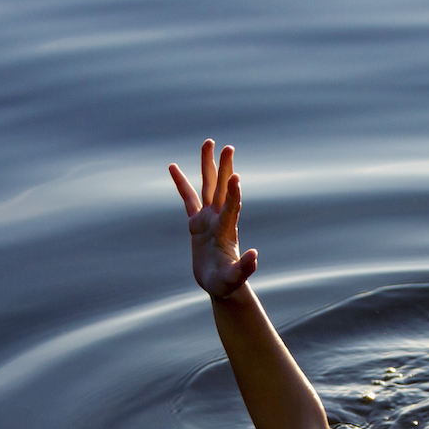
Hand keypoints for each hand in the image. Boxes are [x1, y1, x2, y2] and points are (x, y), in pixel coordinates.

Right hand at [168, 140, 257, 298]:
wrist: (221, 285)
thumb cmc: (228, 284)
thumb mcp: (235, 279)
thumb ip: (245, 268)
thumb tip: (255, 254)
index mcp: (227, 230)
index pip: (232, 207)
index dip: (233, 192)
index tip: (235, 175)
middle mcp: (219, 219)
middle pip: (221, 188)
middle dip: (224, 168)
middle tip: (228, 146)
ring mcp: (208, 218)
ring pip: (207, 186)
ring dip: (208, 165)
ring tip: (208, 142)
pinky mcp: (196, 222)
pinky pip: (186, 198)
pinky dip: (181, 182)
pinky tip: (173, 166)